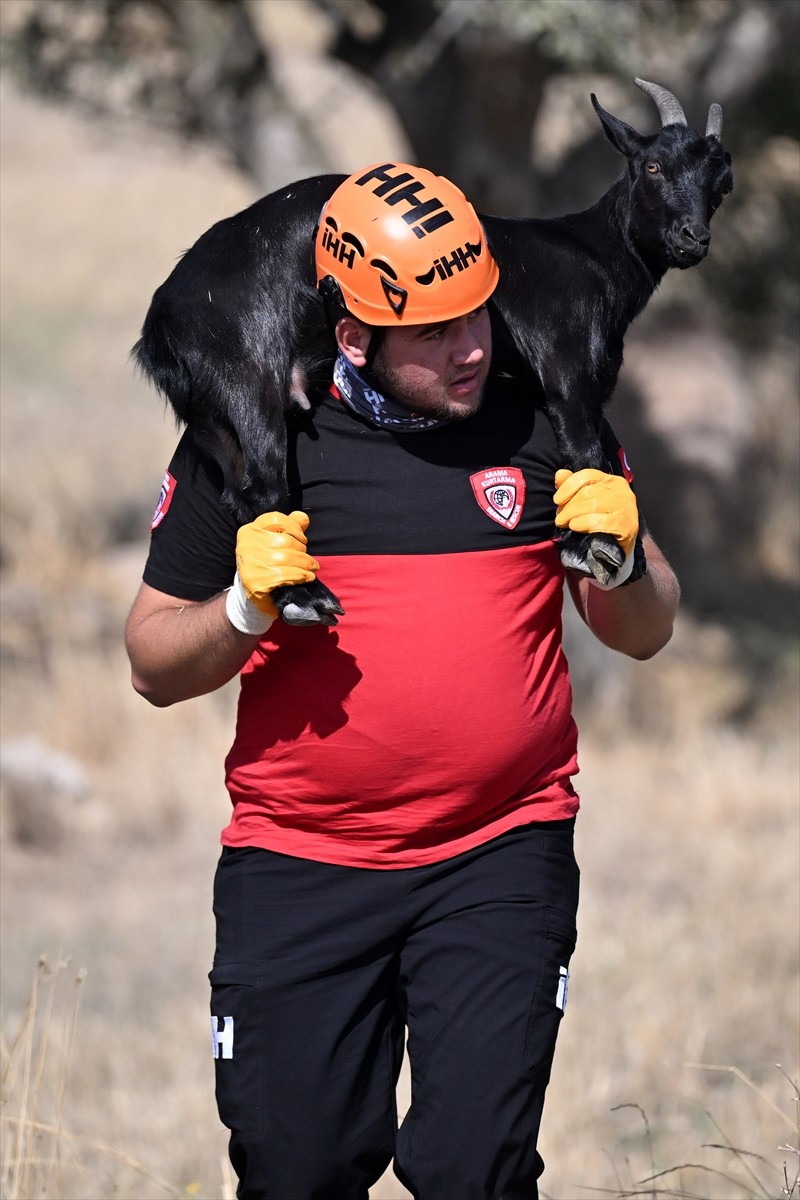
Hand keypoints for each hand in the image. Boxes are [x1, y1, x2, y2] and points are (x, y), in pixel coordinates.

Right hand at [226, 511, 319, 633]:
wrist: (252, 596)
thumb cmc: (268, 565)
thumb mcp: (275, 543)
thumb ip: (289, 528)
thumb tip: (303, 518)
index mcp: (249, 530)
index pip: (277, 519)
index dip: (295, 528)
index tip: (302, 539)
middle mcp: (246, 544)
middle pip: (286, 540)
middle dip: (302, 551)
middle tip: (308, 560)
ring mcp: (249, 563)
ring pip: (287, 558)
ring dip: (305, 565)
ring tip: (311, 569)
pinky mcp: (255, 582)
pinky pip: (285, 575)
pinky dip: (300, 576)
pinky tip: (307, 577)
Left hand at [553, 469, 638, 556]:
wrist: (618, 546)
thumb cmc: (601, 520)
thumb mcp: (588, 501)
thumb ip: (574, 486)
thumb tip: (560, 474)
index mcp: (612, 481)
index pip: (587, 475)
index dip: (568, 486)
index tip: (557, 500)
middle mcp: (621, 491)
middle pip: (587, 493)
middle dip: (568, 506)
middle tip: (560, 518)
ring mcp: (625, 507)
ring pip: (591, 506)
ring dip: (571, 516)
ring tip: (564, 523)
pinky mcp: (625, 525)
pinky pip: (597, 522)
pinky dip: (582, 524)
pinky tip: (575, 527)